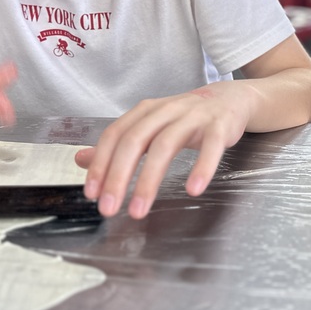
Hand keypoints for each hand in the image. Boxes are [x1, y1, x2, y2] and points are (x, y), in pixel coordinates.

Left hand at [76, 85, 248, 218]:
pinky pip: (210, 147)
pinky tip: (193, 189)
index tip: (92, 194)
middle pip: (135, 141)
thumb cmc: (187, 118)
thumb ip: (118, 144)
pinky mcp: (219, 126)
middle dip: (118, 176)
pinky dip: (201, 167)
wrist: (230, 100)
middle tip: (109, 208)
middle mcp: (165, 111)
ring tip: (139, 210)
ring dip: (149, 180)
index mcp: (145, 112)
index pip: (115, 135)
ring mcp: (193, 117)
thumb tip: (80, 159)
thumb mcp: (150, 127)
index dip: (101, 164)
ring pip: (166, 145)